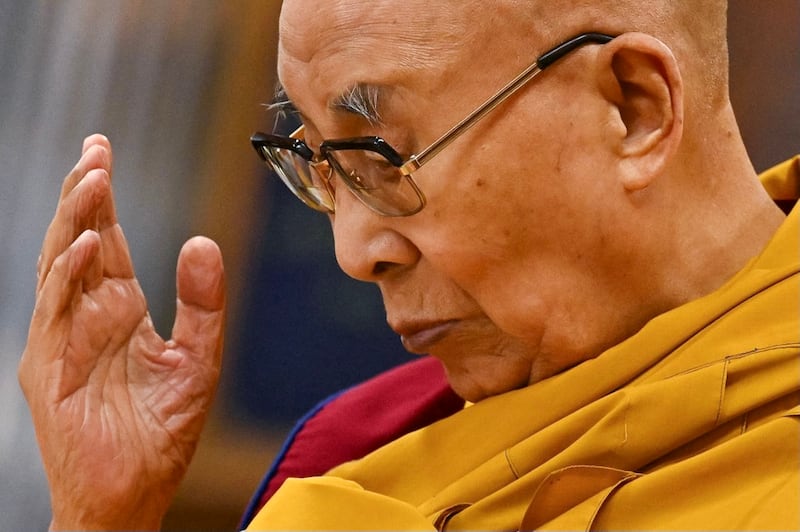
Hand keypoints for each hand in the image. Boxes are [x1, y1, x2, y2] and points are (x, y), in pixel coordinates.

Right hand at [19, 135, 225, 530]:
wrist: (132, 492)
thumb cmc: (160, 432)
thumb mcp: (197, 361)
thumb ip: (203, 304)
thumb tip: (202, 241)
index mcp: (119, 310)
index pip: (104, 242)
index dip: (102, 198)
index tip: (103, 152)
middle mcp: (87, 317)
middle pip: (78, 241)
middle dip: (86, 194)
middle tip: (97, 149)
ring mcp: (63, 340)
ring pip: (60, 266)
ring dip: (73, 222)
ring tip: (93, 179)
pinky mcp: (49, 369)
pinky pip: (55, 313)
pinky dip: (67, 278)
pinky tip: (84, 246)